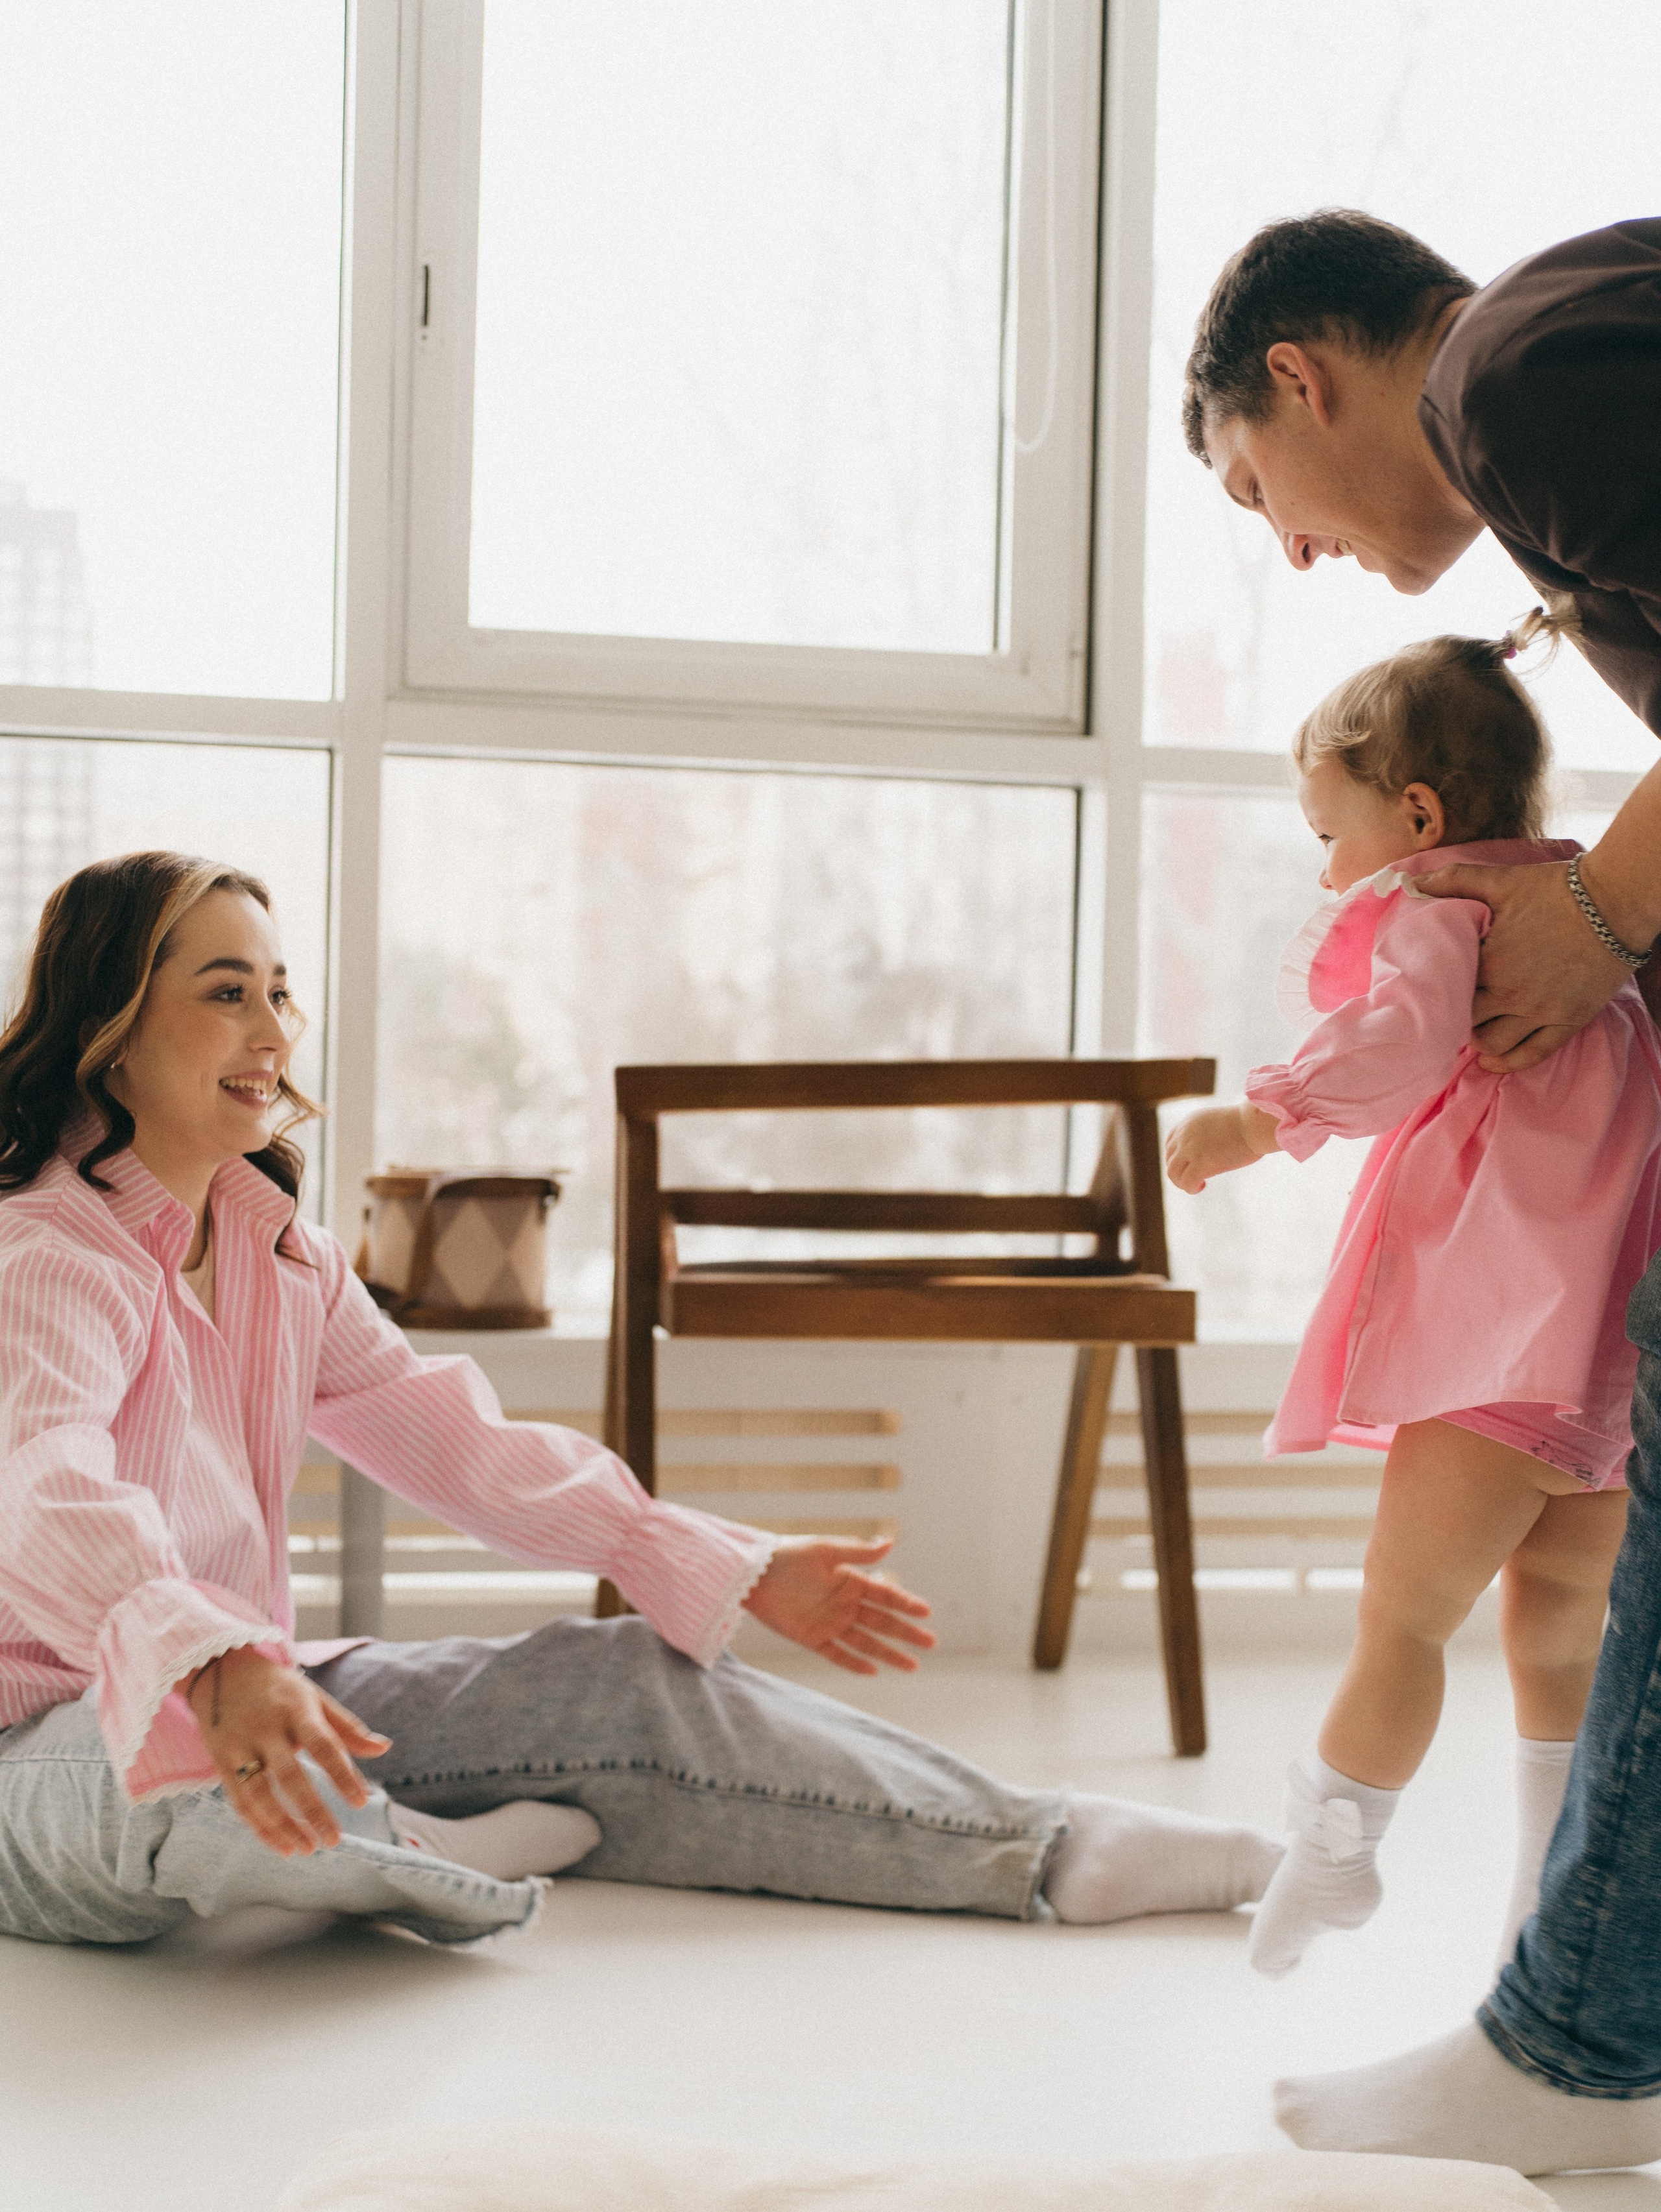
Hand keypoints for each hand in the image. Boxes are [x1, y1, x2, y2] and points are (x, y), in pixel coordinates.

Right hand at [183, 1646, 390, 1856]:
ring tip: (308, 1849)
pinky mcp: (220, 1762)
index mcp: (296, 1710)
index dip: (343, 1775)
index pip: (323, 1745)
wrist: (223, 1670)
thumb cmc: (280, 1690)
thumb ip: (347, 1728)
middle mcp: (266, 1728)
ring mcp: (240, 1746)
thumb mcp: (315, 1699)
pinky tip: (282, 1845)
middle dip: (312, 1810)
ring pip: (259, 1794)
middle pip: (290, 1775)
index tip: (362, 1802)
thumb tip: (384, 1749)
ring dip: (283, 1826)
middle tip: (334, 1840)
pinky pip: (240, 1801)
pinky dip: (260, 1827)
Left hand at [742, 1537, 936, 1675]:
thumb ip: (858, 1552)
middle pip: (883, 1622)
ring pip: (866, 1642)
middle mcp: (844, 1605)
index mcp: (850, 1581)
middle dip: (907, 1633)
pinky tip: (874, 1671)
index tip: (927, 1612)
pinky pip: (838, 1655)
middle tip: (931, 1643)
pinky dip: (854, 1663)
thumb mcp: (825, 1550)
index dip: (906, 1603)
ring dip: (889, 1653)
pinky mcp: (812, 1639)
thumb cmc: (788, 1555)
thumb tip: (891, 1543)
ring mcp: (830, 1624)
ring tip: (913, 1666)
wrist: (752, 1573)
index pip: (885, 1595)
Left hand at [1165, 1103, 1278, 1193]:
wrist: (1255, 1125)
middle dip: (1180, 1171)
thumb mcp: (1219, 1123)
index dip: (1177, 1157)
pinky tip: (1201, 1186)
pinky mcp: (1200, 1163)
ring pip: (1173, 1173)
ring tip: (1197, 1184)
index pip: (1171, 1142)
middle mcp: (1185, 1134)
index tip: (1188, 1164)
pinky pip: (1186, 1182)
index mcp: (1190, 1122)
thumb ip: (1208, 1135)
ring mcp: (1190, 1149)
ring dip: (1182, 1182)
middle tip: (1196, 1177)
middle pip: (1170, 1159)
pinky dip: (1191, 1188)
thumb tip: (1209, 1154)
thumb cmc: (1248, 1125)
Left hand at [1415, 860, 1632, 1071]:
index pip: (1446, 990)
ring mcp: (1540, 1011)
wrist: (1614, 901)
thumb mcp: (1501, 880)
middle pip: (1464, 1020)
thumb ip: (1455, 881)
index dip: (1434, 991)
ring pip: (1494, 1044)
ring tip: (1470, 1032)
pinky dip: (1508, 1062)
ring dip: (1477, 1041)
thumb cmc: (1556, 889)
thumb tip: (1414, 883)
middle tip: (1445, 1013)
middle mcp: (1510, 993)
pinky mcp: (1568, 1020)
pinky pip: (1532, 1054)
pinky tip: (1492, 1062)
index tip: (1429, 990)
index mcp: (1489, 961)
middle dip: (1451, 1017)